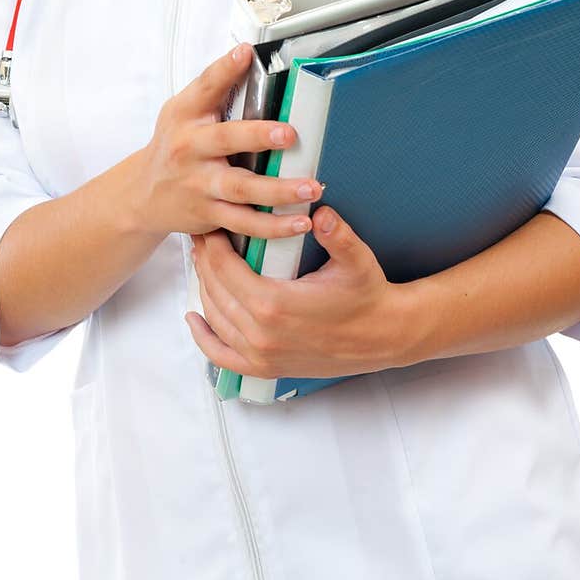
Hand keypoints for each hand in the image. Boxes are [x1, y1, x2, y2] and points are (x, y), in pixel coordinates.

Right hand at [135, 43, 324, 240]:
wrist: (142, 194)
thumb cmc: (173, 146)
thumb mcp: (182, 110)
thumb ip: (213, 86)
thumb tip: (245, 52)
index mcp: (186, 115)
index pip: (205, 86)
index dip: (225, 69)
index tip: (246, 54)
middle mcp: (190, 148)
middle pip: (224, 140)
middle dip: (257, 137)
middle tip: (289, 134)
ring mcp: (199, 184)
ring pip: (240, 189)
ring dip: (278, 190)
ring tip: (310, 188)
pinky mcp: (208, 214)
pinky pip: (243, 222)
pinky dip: (272, 226)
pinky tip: (298, 223)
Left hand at [186, 204, 412, 380]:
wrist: (384, 336)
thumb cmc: (368, 296)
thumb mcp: (355, 260)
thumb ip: (337, 234)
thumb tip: (320, 212)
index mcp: (274, 304)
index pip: (225, 268)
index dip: (213, 244)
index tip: (210, 225)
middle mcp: (261, 333)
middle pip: (214, 290)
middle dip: (205, 261)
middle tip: (203, 237)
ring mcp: (261, 354)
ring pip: (215, 317)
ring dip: (203, 289)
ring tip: (202, 263)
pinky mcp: (266, 368)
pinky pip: (222, 356)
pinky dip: (203, 338)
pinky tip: (195, 319)